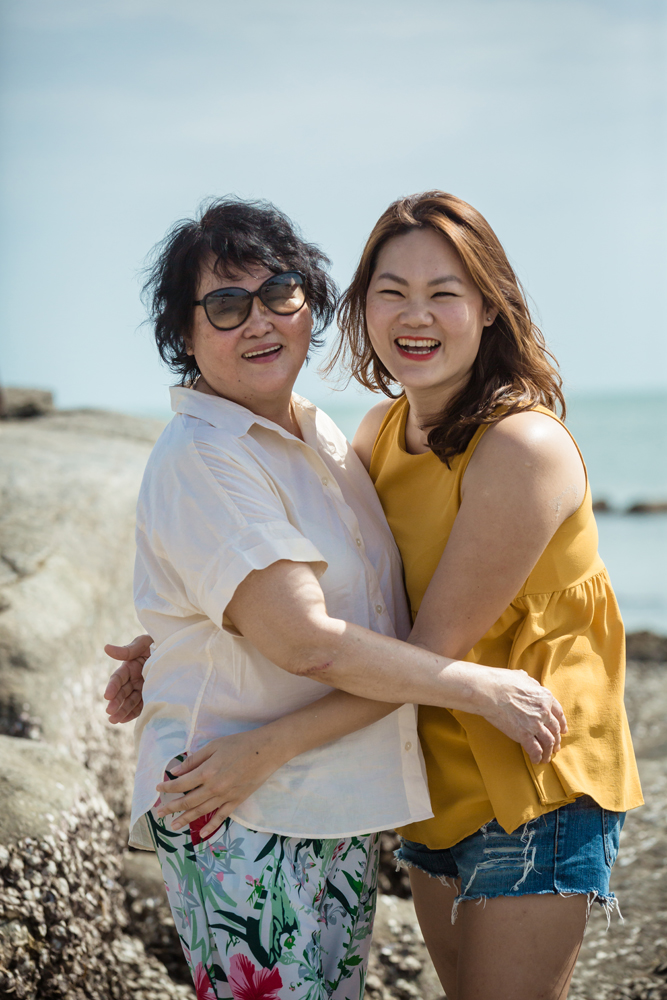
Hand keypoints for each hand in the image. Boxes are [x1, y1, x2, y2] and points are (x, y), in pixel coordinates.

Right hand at [103, 634, 152, 723]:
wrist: (177, 649)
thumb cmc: (158, 642)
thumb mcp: (143, 643)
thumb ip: (127, 650)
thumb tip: (106, 648)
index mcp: (130, 666)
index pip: (118, 678)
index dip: (112, 687)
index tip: (107, 696)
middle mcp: (134, 679)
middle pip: (122, 692)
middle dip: (115, 702)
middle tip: (109, 712)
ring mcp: (142, 688)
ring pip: (130, 701)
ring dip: (121, 711)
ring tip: (114, 720)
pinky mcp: (151, 695)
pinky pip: (141, 706)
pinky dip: (132, 713)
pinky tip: (124, 720)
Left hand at [154, 729, 283, 838]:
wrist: (266, 750)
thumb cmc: (239, 743)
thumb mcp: (214, 746)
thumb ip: (194, 760)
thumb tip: (176, 772)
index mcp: (206, 772)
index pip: (181, 784)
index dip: (168, 787)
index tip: (158, 788)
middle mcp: (214, 788)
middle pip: (188, 801)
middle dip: (171, 808)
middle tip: (158, 813)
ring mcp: (226, 796)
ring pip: (201, 812)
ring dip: (185, 819)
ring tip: (173, 825)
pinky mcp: (237, 800)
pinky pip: (221, 816)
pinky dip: (211, 826)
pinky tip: (202, 834)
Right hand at [475, 666, 567, 764]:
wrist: (489, 691)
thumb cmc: (502, 681)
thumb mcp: (521, 676)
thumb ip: (530, 682)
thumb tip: (529, 682)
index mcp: (545, 697)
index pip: (559, 713)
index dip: (562, 724)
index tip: (562, 730)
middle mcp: (544, 712)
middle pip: (555, 729)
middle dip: (557, 740)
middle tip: (555, 747)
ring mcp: (535, 724)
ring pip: (548, 742)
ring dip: (549, 751)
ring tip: (546, 757)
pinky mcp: (524, 734)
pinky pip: (535, 749)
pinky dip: (537, 756)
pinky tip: (535, 760)